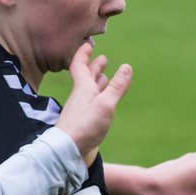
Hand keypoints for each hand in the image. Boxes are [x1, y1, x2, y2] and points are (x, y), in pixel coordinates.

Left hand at [55, 43, 132, 166]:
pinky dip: (99, 97)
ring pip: (90, 91)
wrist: (68, 151)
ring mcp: (82, 110)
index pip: (79, 65)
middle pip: (86, 77)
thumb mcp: (105, 103)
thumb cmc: (85, 125)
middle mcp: (80, 96)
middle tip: (102, 58)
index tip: (87, 43)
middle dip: (94, 67)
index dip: (83, 53)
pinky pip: (93, 104)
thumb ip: (116, 86)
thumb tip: (127, 66)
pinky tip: (103, 102)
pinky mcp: (85, 122)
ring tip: (104, 76)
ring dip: (97, 81)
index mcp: (82, 88)